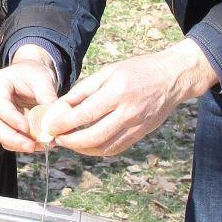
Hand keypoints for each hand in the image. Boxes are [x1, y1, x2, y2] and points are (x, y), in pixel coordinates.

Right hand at [0, 46, 60, 153]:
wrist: (32, 75)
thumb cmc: (35, 74)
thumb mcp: (43, 80)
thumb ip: (48, 98)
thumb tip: (53, 120)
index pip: (0, 106)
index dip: (13, 119)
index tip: (28, 129)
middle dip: (13, 139)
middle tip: (31, 146)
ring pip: (0, 135)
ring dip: (18, 144)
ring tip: (39, 146)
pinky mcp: (3, 124)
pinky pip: (9, 139)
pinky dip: (21, 144)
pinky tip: (38, 145)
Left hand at [39, 40, 220, 155]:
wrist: (172, 78)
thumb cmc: (137, 70)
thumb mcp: (108, 71)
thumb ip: (84, 90)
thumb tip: (60, 106)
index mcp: (117, 92)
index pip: (85, 114)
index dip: (64, 123)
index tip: (50, 126)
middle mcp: (128, 111)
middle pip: (93, 136)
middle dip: (71, 141)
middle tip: (58, 137)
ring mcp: (137, 125)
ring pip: (104, 147)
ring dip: (82, 149)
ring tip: (69, 142)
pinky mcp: (141, 134)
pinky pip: (116, 149)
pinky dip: (98, 150)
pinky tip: (87, 145)